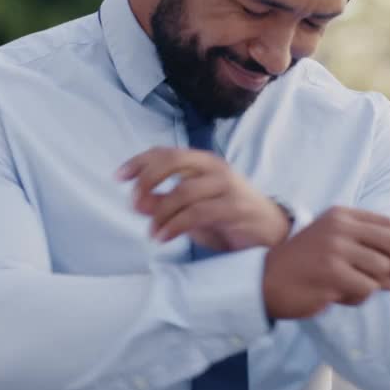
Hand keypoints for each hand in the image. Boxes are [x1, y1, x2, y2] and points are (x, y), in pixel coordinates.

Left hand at [118, 147, 289, 251]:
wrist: (270, 232)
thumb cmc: (227, 217)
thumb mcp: (191, 209)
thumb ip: (165, 203)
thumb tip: (137, 202)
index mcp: (202, 162)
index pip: (165, 152)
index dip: (139, 161)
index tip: (119, 177)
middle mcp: (214, 168)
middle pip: (173, 160)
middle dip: (147, 179)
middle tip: (134, 204)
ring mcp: (226, 186)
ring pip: (183, 190)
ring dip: (160, 213)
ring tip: (151, 232)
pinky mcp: (234, 207)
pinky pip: (197, 213)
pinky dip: (174, 225)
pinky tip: (163, 237)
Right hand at [262, 206, 389, 319]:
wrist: (265, 281)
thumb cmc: (304, 266)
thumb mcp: (335, 247)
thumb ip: (368, 252)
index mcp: (341, 215)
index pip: (389, 225)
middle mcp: (339, 227)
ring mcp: (335, 248)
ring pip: (381, 271)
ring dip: (373, 287)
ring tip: (349, 289)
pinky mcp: (332, 272)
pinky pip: (366, 289)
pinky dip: (358, 298)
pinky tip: (337, 296)